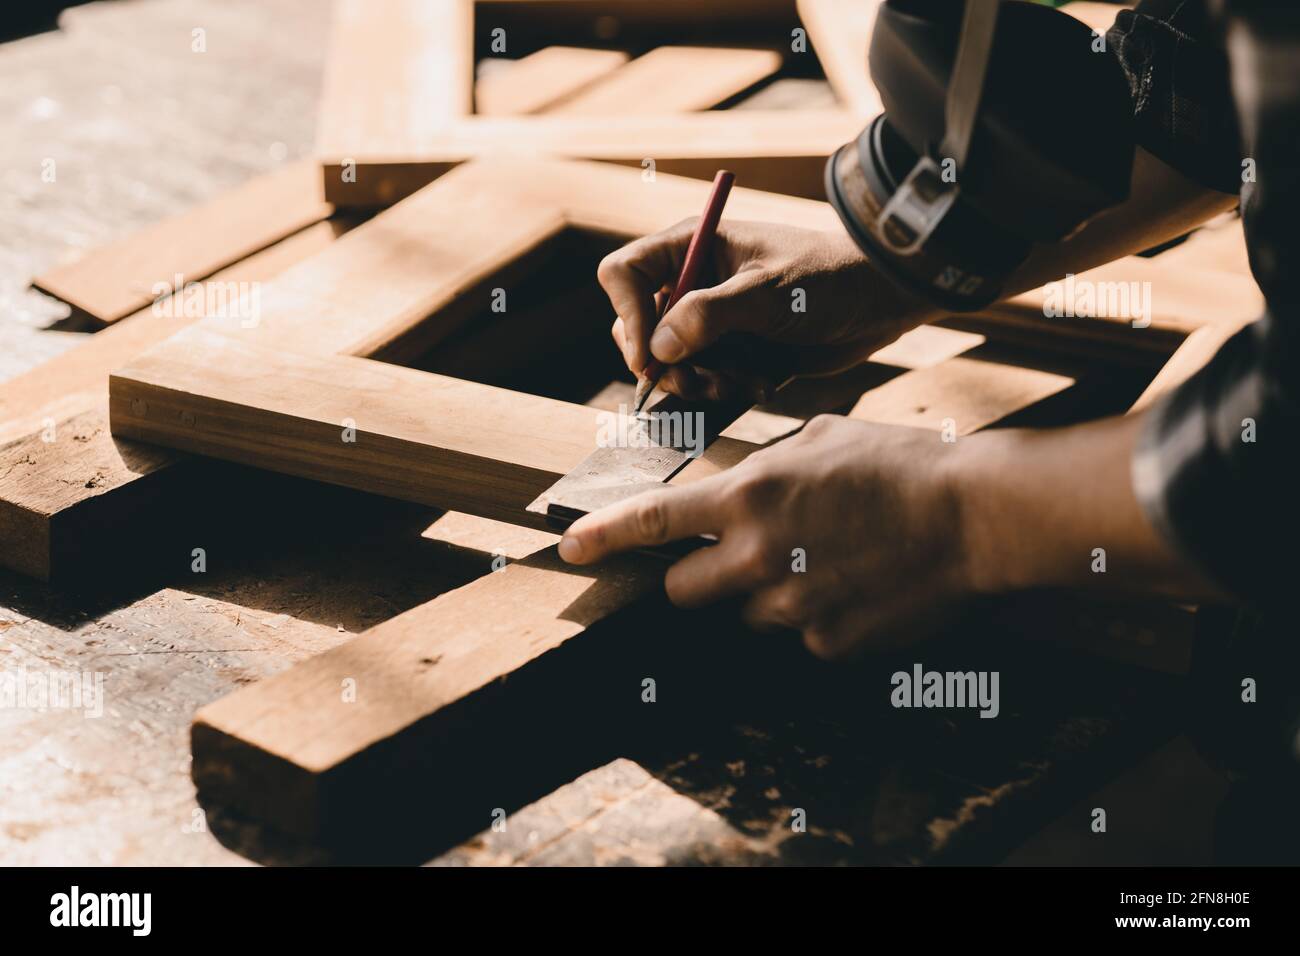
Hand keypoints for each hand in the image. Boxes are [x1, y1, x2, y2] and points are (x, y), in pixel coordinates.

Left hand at [557, 414, 970, 658]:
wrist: (973, 516)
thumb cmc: (899, 464)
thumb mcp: (820, 438)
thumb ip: (765, 467)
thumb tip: (740, 488)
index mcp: (748, 496)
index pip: (652, 523)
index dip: (601, 538)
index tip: (569, 549)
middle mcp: (756, 556)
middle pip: (683, 590)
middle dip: (698, 577)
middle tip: (740, 556)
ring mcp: (790, 608)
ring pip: (746, 613)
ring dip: (766, 594)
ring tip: (827, 563)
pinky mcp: (826, 645)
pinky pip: (801, 636)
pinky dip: (817, 617)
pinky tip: (858, 587)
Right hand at [597, 220, 931, 401]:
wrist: (879, 302)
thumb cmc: (828, 279)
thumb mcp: (768, 292)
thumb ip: (708, 315)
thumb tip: (657, 348)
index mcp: (692, 247)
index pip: (624, 274)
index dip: (628, 315)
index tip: (649, 356)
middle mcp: (692, 281)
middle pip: (637, 326)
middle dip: (664, 364)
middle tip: (697, 383)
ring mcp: (709, 318)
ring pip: (669, 362)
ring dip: (698, 382)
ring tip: (741, 383)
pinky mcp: (730, 349)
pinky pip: (702, 378)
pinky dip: (723, 389)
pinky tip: (760, 383)